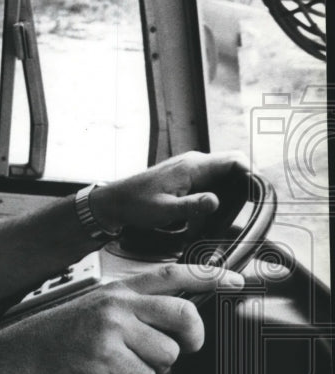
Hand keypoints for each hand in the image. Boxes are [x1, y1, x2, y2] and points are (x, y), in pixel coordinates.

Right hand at [0, 262, 243, 373]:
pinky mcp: (107, 356)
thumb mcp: (94, 309)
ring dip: (153, 368)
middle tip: (182, 348)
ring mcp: (112, 329)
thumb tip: (173, 323)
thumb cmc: (58, 337)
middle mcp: (117, 304)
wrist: (22, 355)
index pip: (171, 274)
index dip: (208, 277)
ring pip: (168, 354)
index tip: (235, 282)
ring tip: (124, 365)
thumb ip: (131, 309)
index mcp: (117, 289)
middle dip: (192, 339)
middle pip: (185, 315)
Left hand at [90, 150, 248, 231]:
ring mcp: (190, 168)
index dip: (252, 173)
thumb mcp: (164, 210)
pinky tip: (211, 213)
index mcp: (193, 166)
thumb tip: (216, 201)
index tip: (259, 194)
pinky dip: (217, 194)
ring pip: (223, 175)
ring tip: (231, 214)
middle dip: (244, 185)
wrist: (114, 202)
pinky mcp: (186, 177)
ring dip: (230, 191)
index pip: (235, 160)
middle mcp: (194, 162)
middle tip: (249, 208)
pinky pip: (211, 181)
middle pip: (233, 166)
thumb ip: (191, 206)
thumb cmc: (135, 204)